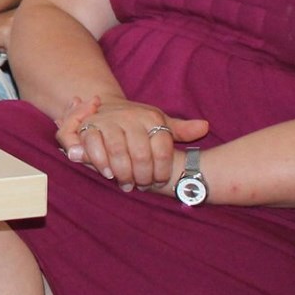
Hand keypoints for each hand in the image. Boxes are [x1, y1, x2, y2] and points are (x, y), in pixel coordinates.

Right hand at [58, 94, 207, 191]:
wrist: (106, 107)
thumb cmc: (137, 122)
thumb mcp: (160, 123)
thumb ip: (182, 129)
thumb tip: (205, 127)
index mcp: (151, 117)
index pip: (162, 148)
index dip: (162, 170)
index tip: (160, 181)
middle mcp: (131, 116)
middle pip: (140, 153)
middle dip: (142, 175)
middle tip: (142, 186)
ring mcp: (109, 120)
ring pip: (118, 151)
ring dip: (123, 173)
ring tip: (127, 184)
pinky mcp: (89, 126)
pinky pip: (95, 146)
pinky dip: (102, 163)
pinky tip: (109, 174)